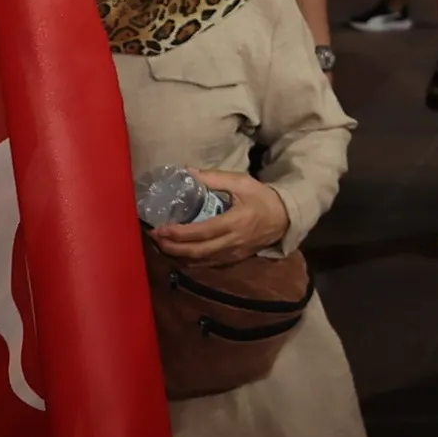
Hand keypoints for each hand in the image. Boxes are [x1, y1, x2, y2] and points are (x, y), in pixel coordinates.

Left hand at [149, 169, 290, 263]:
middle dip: (171, 247)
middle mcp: (233, 242)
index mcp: (235, 222)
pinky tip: (177, 253)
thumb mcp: (241, 182)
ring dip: (177, 255)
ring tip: (161, 244)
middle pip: (197, 251)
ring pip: (199, 261)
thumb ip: (214, 178)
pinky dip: (189, 261)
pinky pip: (207, 264)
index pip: (202, 232)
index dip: (178, 233)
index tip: (160, 227)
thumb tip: (186, 172)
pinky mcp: (232, 260)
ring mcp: (233, 254)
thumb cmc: (261, 198)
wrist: (283, 219)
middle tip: (154, 237)